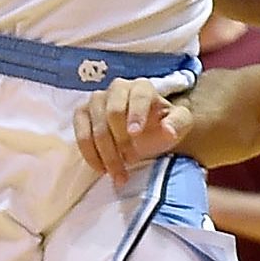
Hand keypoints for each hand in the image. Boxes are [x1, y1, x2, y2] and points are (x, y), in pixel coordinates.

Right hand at [72, 77, 191, 180]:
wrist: (147, 134)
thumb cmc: (161, 126)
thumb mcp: (179, 125)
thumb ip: (177, 124)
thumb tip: (168, 130)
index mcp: (142, 87)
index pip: (138, 96)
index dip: (136, 114)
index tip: (135, 134)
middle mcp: (117, 88)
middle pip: (113, 112)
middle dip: (121, 140)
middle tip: (131, 160)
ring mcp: (97, 100)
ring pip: (96, 126)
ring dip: (107, 153)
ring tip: (119, 173)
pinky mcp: (82, 114)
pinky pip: (80, 134)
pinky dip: (90, 153)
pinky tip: (101, 168)